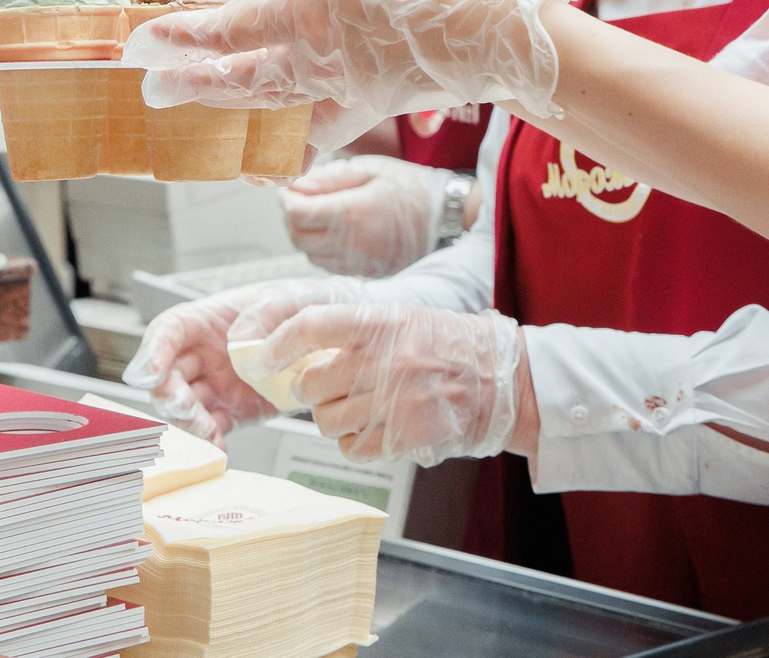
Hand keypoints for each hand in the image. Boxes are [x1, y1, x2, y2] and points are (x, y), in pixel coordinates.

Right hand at [120, 276, 367, 440]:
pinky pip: (210, 429)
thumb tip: (238, 339)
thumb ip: (265, 311)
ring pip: (184, 407)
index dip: (153, 351)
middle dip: (170, 395)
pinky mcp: (232, 411)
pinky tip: (219, 449)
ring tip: (209, 434)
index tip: (152, 373)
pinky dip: (209, 443)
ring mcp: (216, 384)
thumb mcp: (290, 296)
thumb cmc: (308, 306)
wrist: (339, 339)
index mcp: (210, 318)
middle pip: (167, 375)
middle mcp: (205, 353)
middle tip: (188, 408)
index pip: (168, 331)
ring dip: (188, 424)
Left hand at [127, 0, 580, 150]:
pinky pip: (318, 137)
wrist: (503, 32)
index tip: (140, 44)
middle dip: (191, 83)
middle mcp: (318, 57)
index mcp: (311, 8)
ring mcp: (344, 89)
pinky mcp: (372, 106)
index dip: (183, 36)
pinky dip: (288, 153)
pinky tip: (269, 164)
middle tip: (148, 92)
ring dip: (226, 113)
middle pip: (240, 76)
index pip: (231, 27)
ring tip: (191, 119)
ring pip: (271, 107)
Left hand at [258, 303, 522, 466]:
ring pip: (326, 421)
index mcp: (384, 323)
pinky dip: (351, 442)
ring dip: (330, 418)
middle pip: (312, 383)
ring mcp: (395, 403)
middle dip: (307, 390)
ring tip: (352, 408)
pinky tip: (370, 428)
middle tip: (317, 388)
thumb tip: (300, 354)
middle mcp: (387, 362)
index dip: (279, 342)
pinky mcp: (403, 439)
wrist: (502, 382)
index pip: (311, 326)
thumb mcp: (404, 319)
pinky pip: (351, 448)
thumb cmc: (450, 346)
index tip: (266, 356)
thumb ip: (355, 333)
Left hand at [282, 157, 452, 278]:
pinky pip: (328, 266)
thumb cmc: (413, 188)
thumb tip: (297, 185)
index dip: (286, 200)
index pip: (298, 213)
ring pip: (310, 255)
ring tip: (315, 215)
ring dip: (304, 235)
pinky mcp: (366, 272)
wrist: (448, 219)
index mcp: (350, 213)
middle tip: (298, 200)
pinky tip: (332, 233)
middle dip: (291, 217)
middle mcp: (350, 243)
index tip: (288, 188)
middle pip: (298, 237)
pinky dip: (321, 250)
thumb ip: (331, 178)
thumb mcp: (373, 170)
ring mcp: (358, 262)